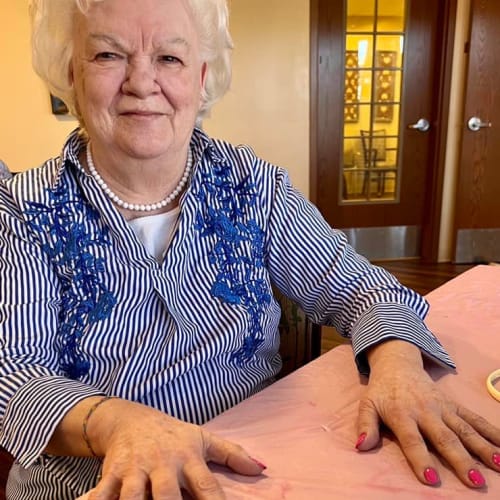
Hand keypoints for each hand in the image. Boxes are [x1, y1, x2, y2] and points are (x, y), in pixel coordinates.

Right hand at [81, 399, 265, 498]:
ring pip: (134, 497)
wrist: (133, 418)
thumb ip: (233, 454)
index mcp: (188, 458)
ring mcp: (136, 470)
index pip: (208, 487)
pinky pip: (101, 494)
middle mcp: (163, 465)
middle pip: (168, 495)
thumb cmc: (174, 434)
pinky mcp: (113, 473)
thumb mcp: (203, 439)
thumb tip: (263, 469)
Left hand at [356, 340, 499, 487]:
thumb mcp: (367, 404)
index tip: (431, 479)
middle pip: (444, 437)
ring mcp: (442, 407)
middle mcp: (425, 411)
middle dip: (459, 459)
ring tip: (498, 465)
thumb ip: (365, 425)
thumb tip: (360, 446)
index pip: (412, 439)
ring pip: (464, 429)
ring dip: (482, 447)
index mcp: (402, 414)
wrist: (397, 364)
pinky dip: (490, 431)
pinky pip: (473, 418)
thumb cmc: (381, 390)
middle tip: (475, 481)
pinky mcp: (453, 404)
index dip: (420, 458)